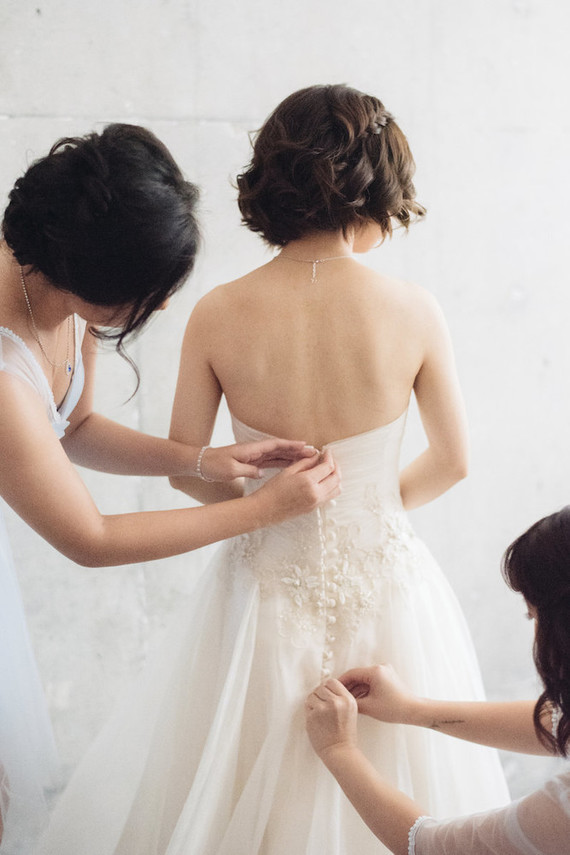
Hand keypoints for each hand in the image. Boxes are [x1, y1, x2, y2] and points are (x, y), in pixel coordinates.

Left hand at [197, 439, 317, 481]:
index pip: (275, 445)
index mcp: (252, 449)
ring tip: (309, 459)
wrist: (202, 464)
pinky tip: (293, 467)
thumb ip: (247, 470)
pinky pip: (272, 462)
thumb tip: (262, 473)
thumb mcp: (231, 469)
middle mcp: (256, 451)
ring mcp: (255, 456)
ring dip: (293, 456)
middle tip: (314, 453)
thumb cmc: (215, 465)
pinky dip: (283, 463)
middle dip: (297, 450)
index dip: (291, 445)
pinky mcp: (253, 462)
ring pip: (278, 455)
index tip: (305, 445)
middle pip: (280, 449)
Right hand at [255, 450, 340, 522]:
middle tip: (329, 459)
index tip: (326, 451)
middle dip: (335, 466)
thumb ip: (305, 462)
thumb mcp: (288, 471)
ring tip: (327, 470)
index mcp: (308, 482)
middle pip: (336, 478)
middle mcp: (315, 493)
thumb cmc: (273, 491)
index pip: (328, 467)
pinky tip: (323, 480)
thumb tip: (316, 456)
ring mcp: (316, 502)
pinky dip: (331, 487)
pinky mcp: (314, 508)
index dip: (329, 457)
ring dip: (335, 477)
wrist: (265, 509)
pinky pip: (330, 496)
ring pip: (337, 489)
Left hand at [305, 678, 357, 760]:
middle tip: (323, 707)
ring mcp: (323, 709)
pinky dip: (310, 712)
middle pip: (321, 687)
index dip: (328, 689)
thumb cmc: (345, 733)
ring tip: (320, 714)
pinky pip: (307, 706)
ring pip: (312, 696)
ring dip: (313, 703)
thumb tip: (325, 686)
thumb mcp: (350, 710)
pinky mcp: (312, 716)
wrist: (340, 751)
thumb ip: (340, 697)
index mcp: (347, 700)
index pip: (332, 682)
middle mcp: (336, 702)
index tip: (327, 696)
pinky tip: (317, 720)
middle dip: (320, 696)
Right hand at [339, 664, 418, 723]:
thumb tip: (341, 701)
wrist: (414, 711)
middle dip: (348, 687)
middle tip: (337, 695)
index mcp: (375, 671)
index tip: (331, 689)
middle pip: (358, 676)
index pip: (352, 674)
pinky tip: (358, 699)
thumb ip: (353, 702)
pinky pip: (371, 682)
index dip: (340, 682)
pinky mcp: (388, 678)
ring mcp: (385, 672)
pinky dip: (364, 690)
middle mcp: (380, 668)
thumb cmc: (394, 709)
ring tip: (346, 700)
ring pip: (364, 680)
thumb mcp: (369, 707)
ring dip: (356, 689)